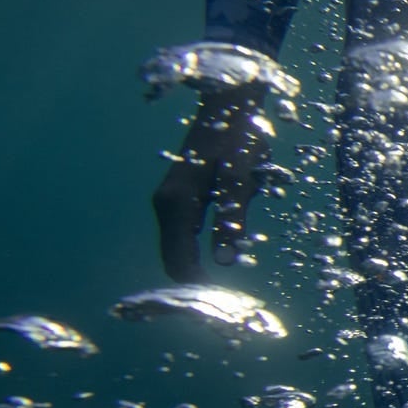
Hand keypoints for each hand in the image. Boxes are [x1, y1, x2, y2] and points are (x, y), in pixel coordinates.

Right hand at [151, 83, 278, 282]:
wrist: (228, 103)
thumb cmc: (237, 136)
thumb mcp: (241, 177)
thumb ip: (232, 218)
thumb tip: (225, 260)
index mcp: (176, 203)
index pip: (178, 263)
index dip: (199, 289)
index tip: (224, 304)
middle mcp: (165, 205)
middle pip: (175, 262)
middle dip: (200, 281)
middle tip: (232, 299)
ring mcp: (170, 201)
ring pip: (182, 248)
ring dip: (205, 257)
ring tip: (234, 262)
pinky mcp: (181, 198)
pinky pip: (188, 233)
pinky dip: (205, 243)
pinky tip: (226, 238)